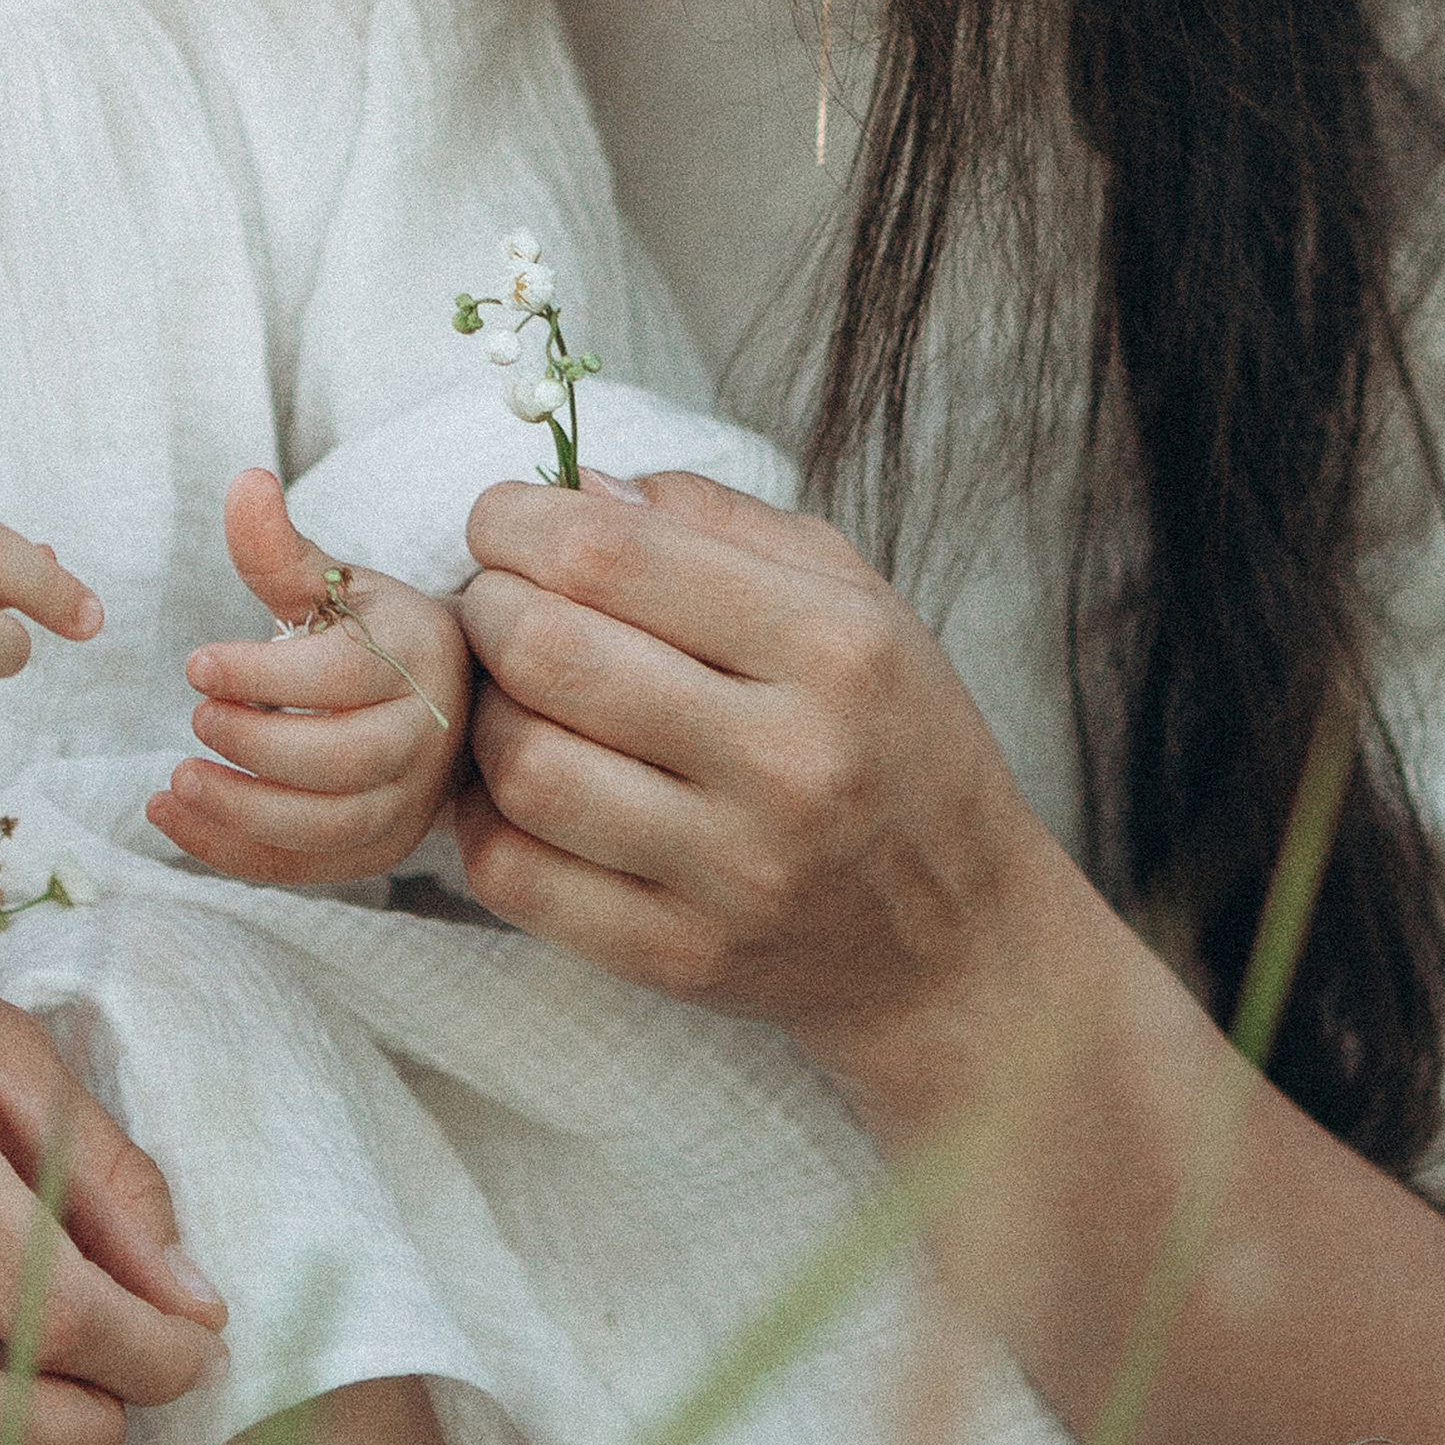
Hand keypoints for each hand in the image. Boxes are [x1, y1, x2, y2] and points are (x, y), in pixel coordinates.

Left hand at [146, 468, 470, 884]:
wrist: (446, 699)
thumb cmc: (373, 632)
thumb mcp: (334, 582)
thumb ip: (279, 547)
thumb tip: (246, 481)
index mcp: (418, 656)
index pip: (343, 677)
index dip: (265, 675)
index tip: (194, 664)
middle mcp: (426, 737)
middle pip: (342, 761)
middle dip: (256, 746)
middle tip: (193, 722)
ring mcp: (408, 803)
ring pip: (329, 825)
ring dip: (241, 811)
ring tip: (173, 782)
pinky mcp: (380, 850)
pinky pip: (307, 867)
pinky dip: (234, 851)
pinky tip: (173, 818)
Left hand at [454, 466, 1053, 1083]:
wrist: (962, 942)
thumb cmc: (893, 741)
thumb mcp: (854, 597)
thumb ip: (718, 520)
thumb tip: (577, 486)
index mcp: (833, 647)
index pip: (610, 555)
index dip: (518, 521)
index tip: (503, 522)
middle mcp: (789, 760)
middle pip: (547, 651)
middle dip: (487, 606)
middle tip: (495, 601)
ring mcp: (736, 872)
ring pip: (523, 764)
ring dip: (484, 714)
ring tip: (512, 695)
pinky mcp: (684, 958)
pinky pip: (518, 877)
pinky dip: (482, 820)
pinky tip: (512, 787)